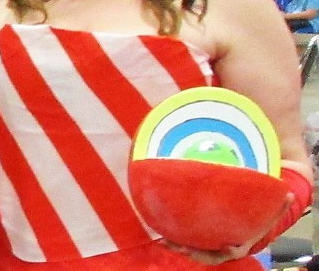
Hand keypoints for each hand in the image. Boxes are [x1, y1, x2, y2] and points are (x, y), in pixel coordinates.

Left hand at [161, 192, 289, 264]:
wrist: (246, 230)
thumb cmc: (256, 221)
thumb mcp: (268, 215)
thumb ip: (278, 206)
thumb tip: (288, 193)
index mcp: (239, 244)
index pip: (233, 251)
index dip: (227, 250)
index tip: (223, 246)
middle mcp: (223, 250)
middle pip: (207, 256)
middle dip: (192, 252)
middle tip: (176, 245)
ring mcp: (210, 248)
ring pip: (193, 252)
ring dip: (178, 247)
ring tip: (162, 240)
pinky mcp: (199, 243)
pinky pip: (186, 245)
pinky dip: (174, 241)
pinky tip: (160, 234)